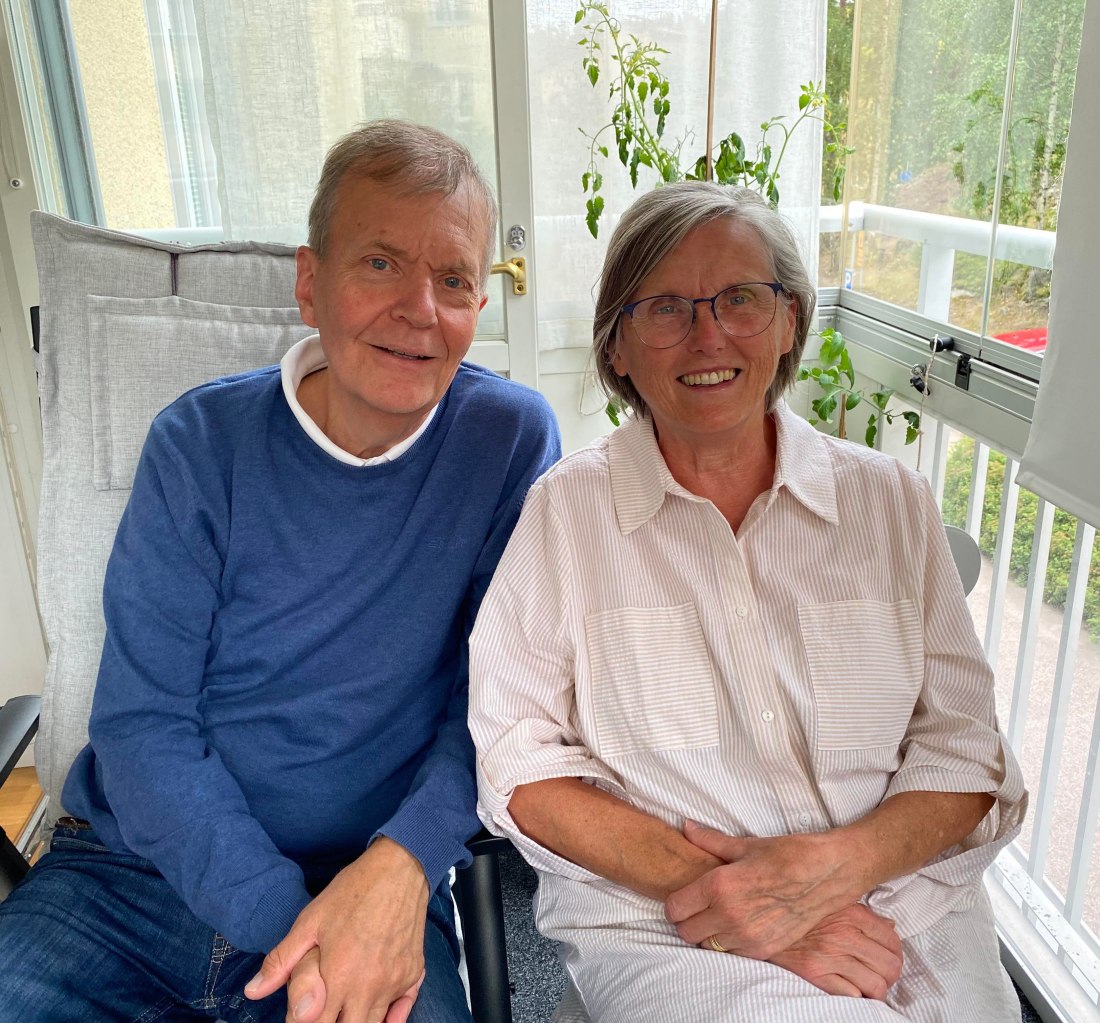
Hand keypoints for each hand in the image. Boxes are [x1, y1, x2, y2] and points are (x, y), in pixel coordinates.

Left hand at [245, 837, 429, 1022]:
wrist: (400, 868)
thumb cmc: (353, 891)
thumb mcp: (310, 920)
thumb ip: (282, 960)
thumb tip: (253, 991)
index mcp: (340, 975)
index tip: (303, 1014)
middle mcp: (370, 986)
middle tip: (324, 1013)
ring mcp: (395, 982)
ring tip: (345, 1010)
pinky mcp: (414, 975)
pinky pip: (402, 1014)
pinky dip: (388, 1019)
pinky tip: (375, 1013)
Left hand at [665, 820, 867, 958]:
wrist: (828, 873)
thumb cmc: (788, 854)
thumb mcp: (746, 844)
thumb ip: (710, 840)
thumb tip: (686, 827)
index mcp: (720, 886)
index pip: (675, 908)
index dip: (675, 902)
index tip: (684, 896)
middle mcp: (729, 915)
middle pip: (686, 932)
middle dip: (687, 920)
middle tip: (699, 906)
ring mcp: (748, 936)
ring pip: (707, 946)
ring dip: (708, 934)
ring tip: (721, 915)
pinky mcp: (765, 950)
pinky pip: (733, 954)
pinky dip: (731, 943)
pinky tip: (740, 925)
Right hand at [767, 903, 902, 999]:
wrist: (758, 915)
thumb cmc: (797, 908)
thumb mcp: (831, 900)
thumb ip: (861, 912)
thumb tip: (889, 927)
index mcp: (850, 913)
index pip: (892, 940)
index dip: (895, 953)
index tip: (887, 957)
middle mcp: (843, 934)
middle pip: (890, 965)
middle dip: (890, 974)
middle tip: (880, 975)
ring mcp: (829, 956)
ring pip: (876, 985)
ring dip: (876, 990)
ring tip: (867, 987)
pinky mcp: (814, 974)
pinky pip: (852, 996)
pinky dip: (856, 997)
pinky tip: (849, 990)